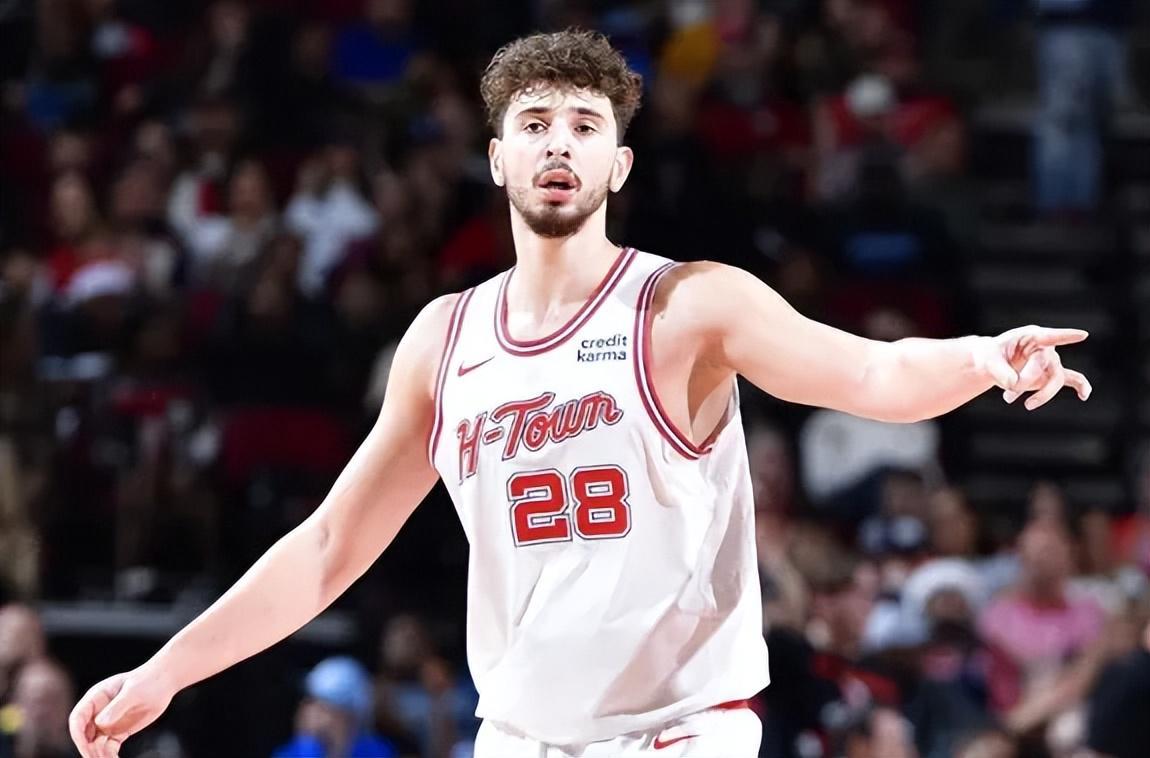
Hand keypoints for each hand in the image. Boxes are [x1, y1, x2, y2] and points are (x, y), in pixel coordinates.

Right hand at [69, 665, 175, 757]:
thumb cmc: (148, 681)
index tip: (86, 746)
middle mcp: (98, 712)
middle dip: (88, 749)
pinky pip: (109, 747)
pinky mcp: (118, 731)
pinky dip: (109, 756)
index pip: (78, 718)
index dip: (78, 734)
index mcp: (96, 698)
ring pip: (95, 744)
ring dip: (99, 754)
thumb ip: (117, 706)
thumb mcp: (133, 692)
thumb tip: (100, 723)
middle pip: (84, 735)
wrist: (164, 683)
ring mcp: (107, 723)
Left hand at [977, 326, 1091, 409]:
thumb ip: (1001, 372)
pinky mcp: (1051, 375)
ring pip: (1055, 379)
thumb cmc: (993, 356)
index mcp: (1031, 336)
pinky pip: (1073, 379)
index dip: (1065, 336)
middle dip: (1026, 381)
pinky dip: (1081, 386)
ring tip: (1018, 403)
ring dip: (1040, 395)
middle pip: (1045, 366)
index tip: (1082, 335)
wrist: (994, 364)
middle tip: (1007, 395)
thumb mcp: (990, 360)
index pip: (1049, 336)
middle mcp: (1045, 348)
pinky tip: (1084, 395)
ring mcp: (1050, 362)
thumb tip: (1014, 385)